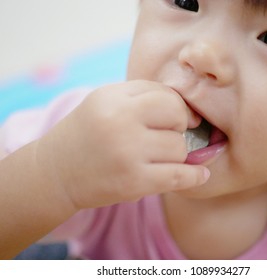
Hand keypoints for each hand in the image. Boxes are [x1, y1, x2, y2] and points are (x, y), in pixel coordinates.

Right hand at [35, 80, 209, 209]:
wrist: (55, 172)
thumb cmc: (88, 133)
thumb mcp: (106, 101)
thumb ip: (144, 95)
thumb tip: (188, 110)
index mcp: (113, 99)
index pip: (166, 95)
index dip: (178, 107)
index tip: (179, 119)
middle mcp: (119, 122)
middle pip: (177, 118)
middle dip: (178, 128)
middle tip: (164, 136)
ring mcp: (126, 154)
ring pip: (179, 148)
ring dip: (175, 154)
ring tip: (157, 156)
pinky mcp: (132, 183)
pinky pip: (178, 176)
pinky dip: (194, 176)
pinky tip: (200, 174)